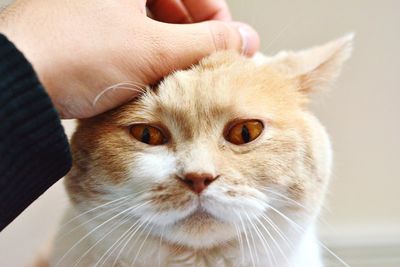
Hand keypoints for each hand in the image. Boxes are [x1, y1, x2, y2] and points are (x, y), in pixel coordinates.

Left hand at [0, 0, 258, 118]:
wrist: (15, 82)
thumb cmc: (79, 55)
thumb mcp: (155, 49)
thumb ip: (207, 43)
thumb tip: (247, 39)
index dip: (217, 19)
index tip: (228, 48)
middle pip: (172, 3)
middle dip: (192, 36)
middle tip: (202, 67)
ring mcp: (94, 3)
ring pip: (149, 20)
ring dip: (169, 47)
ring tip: (175, 75)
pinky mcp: (82, 23)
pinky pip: (126, 32)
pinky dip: (143, 51)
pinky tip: (147, 74)